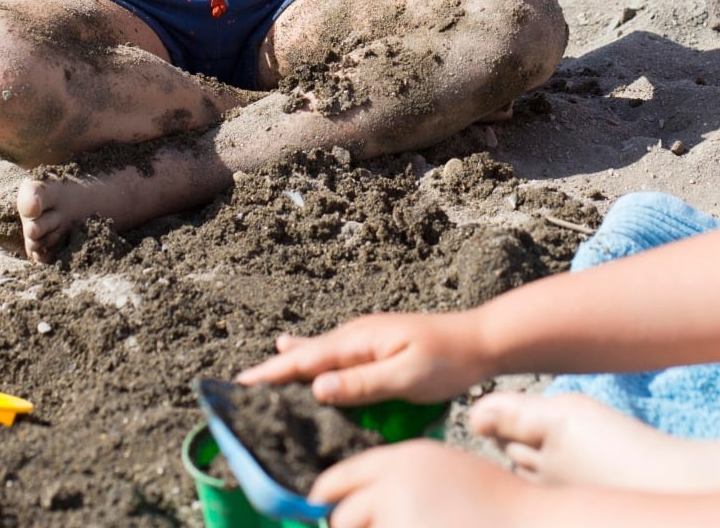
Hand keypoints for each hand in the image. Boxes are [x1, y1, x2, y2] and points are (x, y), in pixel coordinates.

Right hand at [235, 311, 491, 405]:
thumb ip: (362, 383)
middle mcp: (356, 334)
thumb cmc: (447, 361)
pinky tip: (294, 348)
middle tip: (239, 386)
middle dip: (273, 369)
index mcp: (360, 340)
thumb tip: (318, 386)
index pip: (307, 359)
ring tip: (259, 372)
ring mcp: (365, 337)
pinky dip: (308, 356)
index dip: (274, 372)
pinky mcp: (374, 345)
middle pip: (306, 354)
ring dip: (288, 363)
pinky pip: (332, 352)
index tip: (242, 383)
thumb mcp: (406, 377)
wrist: (480, 341)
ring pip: (316, 352)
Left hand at [314, 440, 534, 527]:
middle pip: (340, 518)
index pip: (338, 480)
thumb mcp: (442, 472)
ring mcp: (400, 522)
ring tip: (424, 527)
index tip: (323, 518)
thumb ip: (397, 484)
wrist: (533, 525)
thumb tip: (343, 510)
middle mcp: (394, 486)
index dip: (325, 502)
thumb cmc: (493, 505)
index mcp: (402, 461)